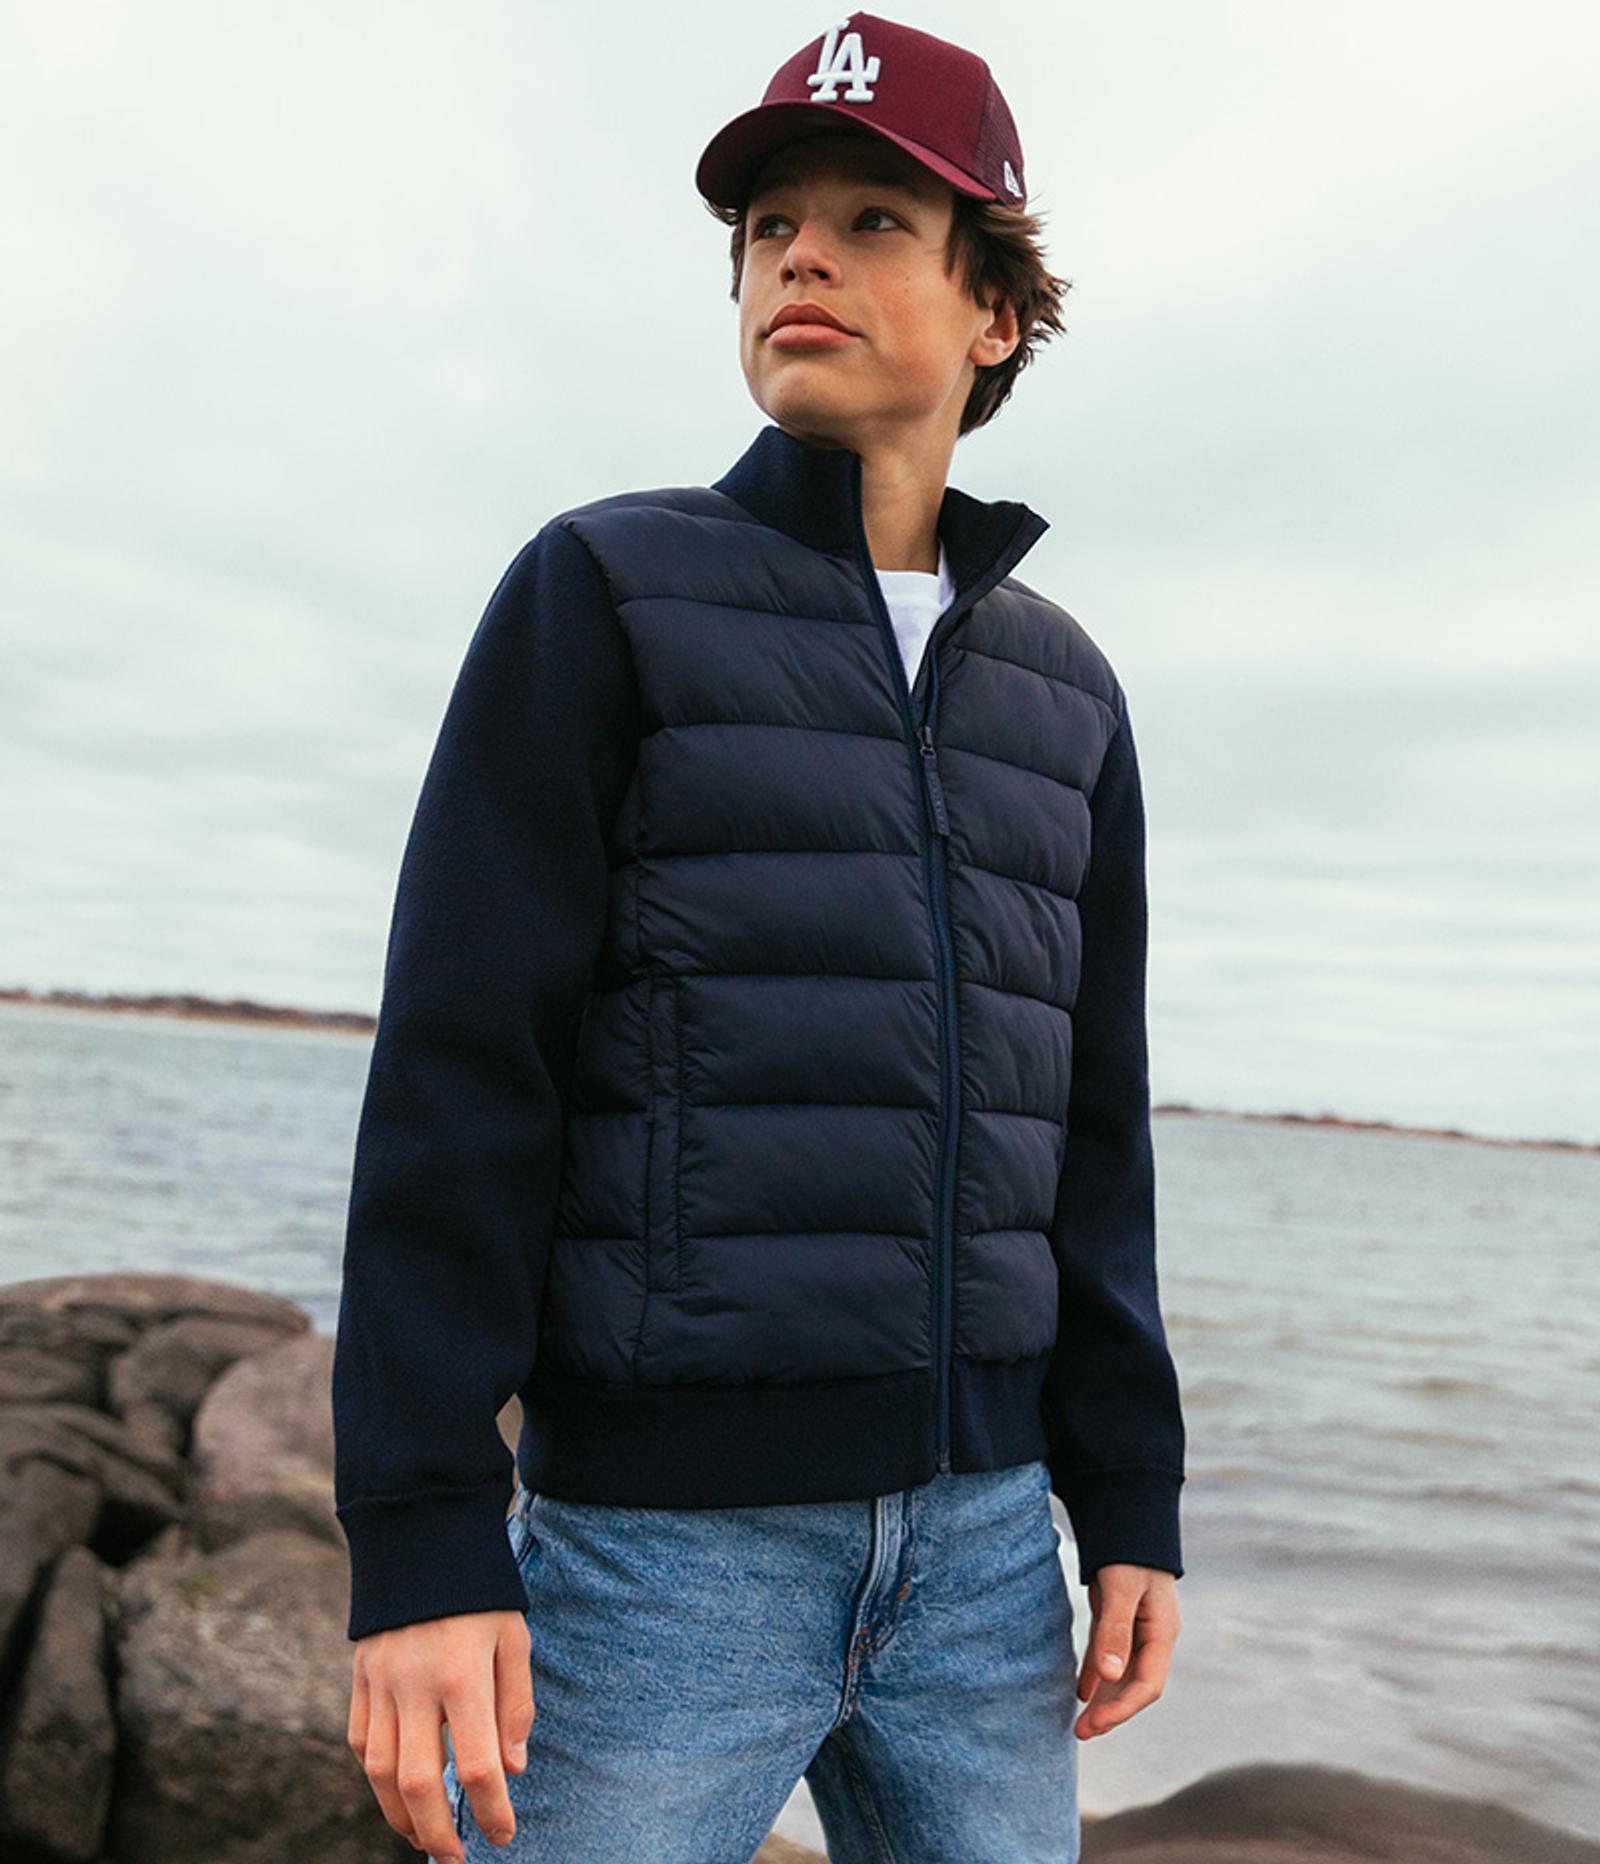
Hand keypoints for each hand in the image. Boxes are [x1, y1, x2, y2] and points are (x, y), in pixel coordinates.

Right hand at [348, 1610, 534, 1859]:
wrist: (422, 1538)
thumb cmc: (480, 1591)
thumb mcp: (514, 1638)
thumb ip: (515, 1706)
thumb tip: (511, 1771)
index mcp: (463, 1675)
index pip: (478, 1767)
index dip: (492, 1812)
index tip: (504, 1835)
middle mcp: (415, 1686)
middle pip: (419, 1785)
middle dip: (439, 1834)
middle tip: (456, 1859)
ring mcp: (380, 1684)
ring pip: (380, 1773)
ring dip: (400, 1816)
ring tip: (424, 1838)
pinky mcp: (360, 1678)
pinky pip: (360, 1742)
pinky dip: (376, 1776)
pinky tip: (396, 1793)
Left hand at [1072, 1563, 1178, 1739]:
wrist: (1128, 1516)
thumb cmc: (1128, 1551)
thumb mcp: (1122, 1588)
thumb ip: (1116, 1630)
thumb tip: (1110, 1678)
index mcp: (1162, 1632)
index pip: (1147, 1684)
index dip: (1122, 1709)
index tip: (1094, 1725)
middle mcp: (1153, 1635)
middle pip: (1135, 1685)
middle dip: (1111, 1712)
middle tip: (1080, 1732)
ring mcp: (1138, 1628)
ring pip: (1122, 1674)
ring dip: (1103, 1698)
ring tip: (1079, 1722)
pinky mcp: (1121, 1617)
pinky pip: (1110, 1655)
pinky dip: (1097, 1673)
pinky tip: (1082, 1692)